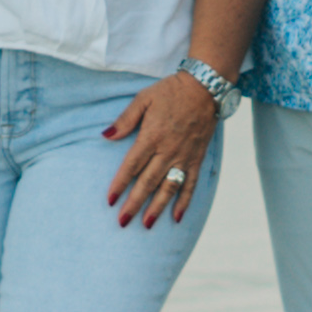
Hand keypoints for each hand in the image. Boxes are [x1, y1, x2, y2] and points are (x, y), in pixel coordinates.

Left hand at [104, 69, 223, 223]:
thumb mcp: (143, 99)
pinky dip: (184, 201)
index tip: (110, 200)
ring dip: (157, 207)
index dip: (120, 184)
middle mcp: (168, 150)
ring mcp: (184, 156)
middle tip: (123, 221)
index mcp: (152, 136)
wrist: (205, 88)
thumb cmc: (170, 92)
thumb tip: (106, 136)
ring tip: (146, 224)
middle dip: (135, 203)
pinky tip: (176, 217)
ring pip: (169, 187)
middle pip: (148, 182)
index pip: (132, 166)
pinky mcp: (197, 159)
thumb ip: (125, 120)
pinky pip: (191, 184)